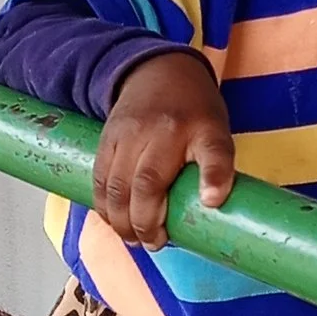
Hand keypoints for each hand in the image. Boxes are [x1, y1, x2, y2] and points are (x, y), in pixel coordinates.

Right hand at [91, 49, 234, 245]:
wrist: (157, 71)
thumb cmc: (192, 111)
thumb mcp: (217, 132)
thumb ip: (217, 166)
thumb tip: (211, 205)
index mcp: (199, 127)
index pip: (213, 152)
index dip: (215, 178)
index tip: (212, 202)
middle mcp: (161, 129)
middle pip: (146, 183)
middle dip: (146, 223)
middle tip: (155, 243)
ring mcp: (128, 133)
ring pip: (116, 186)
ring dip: (121, 221)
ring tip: (134, 239)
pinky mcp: (106, 138)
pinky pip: (99, 179)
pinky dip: (104, 206)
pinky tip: (115, 222)